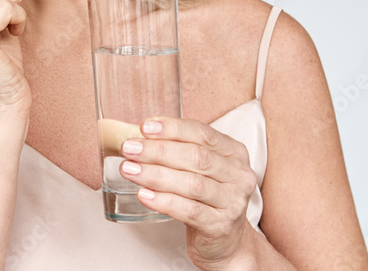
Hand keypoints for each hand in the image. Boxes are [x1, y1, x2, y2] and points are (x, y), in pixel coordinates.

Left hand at [119, 117, 257, 269]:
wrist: (225, 242)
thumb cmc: (206, 198)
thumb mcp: (200, 170)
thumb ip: (178, 151)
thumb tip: (140, 138)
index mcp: (234, 153)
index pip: (203, 133)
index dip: (173, 128)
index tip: (145, 126)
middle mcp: (238, 175)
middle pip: (197, 157)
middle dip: (159, 151)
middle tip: (129, 148)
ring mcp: (233, 202)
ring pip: (192, 184)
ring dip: (156, 175)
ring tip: (129, 170)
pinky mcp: (221, 226)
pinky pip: (190, 211)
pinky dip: (165, 201)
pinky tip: (144, 195)